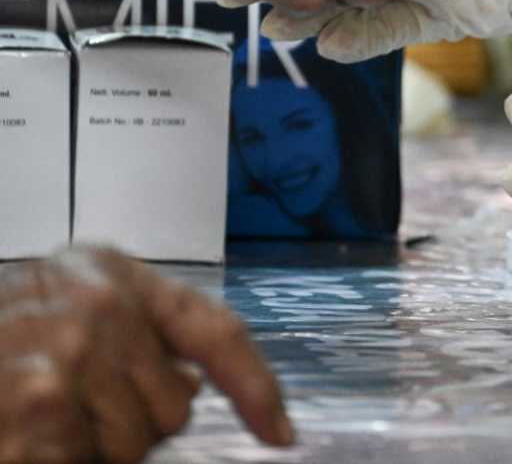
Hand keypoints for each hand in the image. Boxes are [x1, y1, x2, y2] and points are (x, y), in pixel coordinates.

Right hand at [0, 247, 290, 462]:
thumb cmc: (3, 341)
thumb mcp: (73, 313)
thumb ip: (141, 338)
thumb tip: (194, 383)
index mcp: (111, 269)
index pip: (214, 328)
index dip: (255, 385)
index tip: (281, 434)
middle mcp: (97, 300)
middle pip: (175, 405)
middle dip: (134, 426)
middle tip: (73, 407)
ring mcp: (65, 351)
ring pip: (134, 445)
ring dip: (93, 450)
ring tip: (43, 419)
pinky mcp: (39, 401)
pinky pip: (84, 460)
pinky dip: (60, 460)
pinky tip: (27, 437)